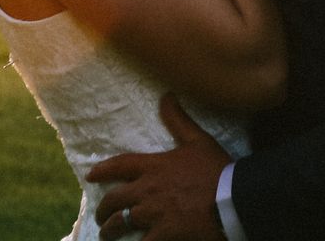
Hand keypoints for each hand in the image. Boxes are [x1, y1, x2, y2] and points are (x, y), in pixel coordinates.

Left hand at [88, 94, 231, 239]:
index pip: (120, 165)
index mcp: (154, 166)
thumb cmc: (217, 169)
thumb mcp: (197, 140)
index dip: (103, 170)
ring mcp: (154, 214)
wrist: (233, 198)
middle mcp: (148, 189)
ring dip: (110, 229)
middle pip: (115, 199)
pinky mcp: (164, 234)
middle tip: (100, 215)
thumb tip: (166, 96)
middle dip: (103, 208)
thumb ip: (178, 120)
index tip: (91, 175)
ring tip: (107, 234)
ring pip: (121, 223)